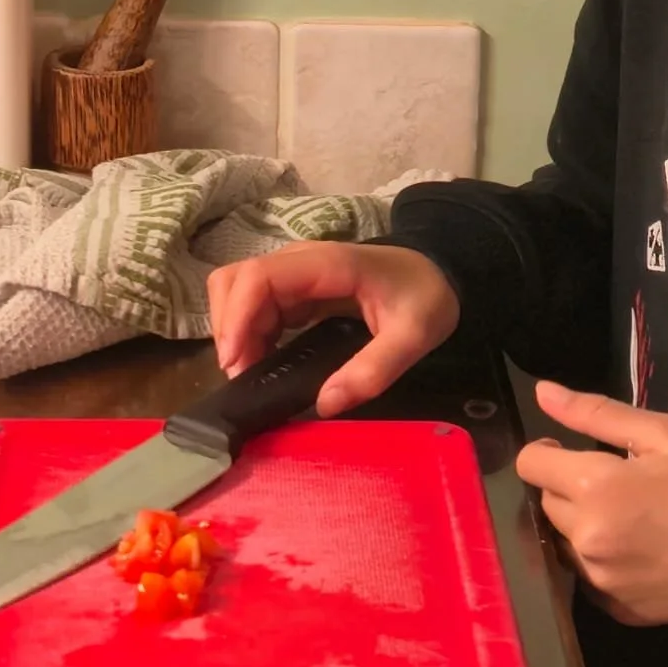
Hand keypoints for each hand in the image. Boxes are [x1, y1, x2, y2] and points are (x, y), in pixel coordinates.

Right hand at [207, 243, 459, 416]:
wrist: (440, 272)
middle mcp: (301, 262)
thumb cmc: (426, 297)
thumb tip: (325, 404)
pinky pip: (255, 304)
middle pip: (235, 279)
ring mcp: (295, 273)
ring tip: (249, 374)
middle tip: (242, 375)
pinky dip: (247, 333)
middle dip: (227, 327)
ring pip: (238, 290)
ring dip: (234, 331)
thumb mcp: (414, 336)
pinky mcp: (295, 288)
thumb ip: (374, 369)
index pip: (259, 278)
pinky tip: (261, 363)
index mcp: (327, 265)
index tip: (235, 364)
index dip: (236, 318)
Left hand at [516, 384, 667, 625]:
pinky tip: (641, 548)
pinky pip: (590, 577)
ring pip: (565, 542)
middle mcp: (587, 540)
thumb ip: (597, 413)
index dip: (547, 451)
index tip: (574, 449)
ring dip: (583, 525)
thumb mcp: (665, 434)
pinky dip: (604, 560)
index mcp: (595, 490)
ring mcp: (601, 580)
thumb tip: (543, 393)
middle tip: (617, 480)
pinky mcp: (619, 609)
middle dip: (569, 487)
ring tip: (632, 516)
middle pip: (547, 504)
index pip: (531, 465)